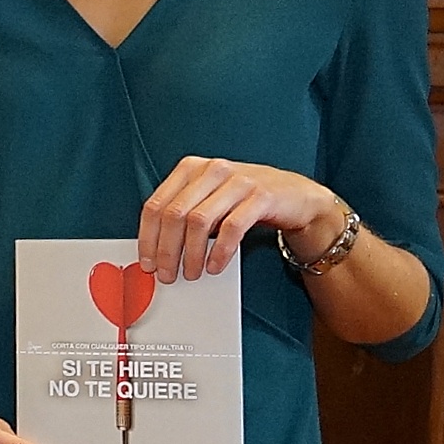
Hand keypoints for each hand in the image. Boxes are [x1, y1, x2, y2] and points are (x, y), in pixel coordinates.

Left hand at [139, 155, 342, 282]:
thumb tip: (155, 250)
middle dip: (167, 250)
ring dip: (191, 254)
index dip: (147, 237)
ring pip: (199, 221)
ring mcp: (237, 181)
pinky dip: (219, 251)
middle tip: (167, 274)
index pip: (156, 204)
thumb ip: (184, 216)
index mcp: (191, 169)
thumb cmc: (246, 201)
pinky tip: (215, 266)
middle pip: (174, 214)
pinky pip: (232, 228)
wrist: (296, 196)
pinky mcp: (261, 196)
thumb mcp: (209, 200)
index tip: (147, 262)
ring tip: (192, 273)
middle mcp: (212, 170)